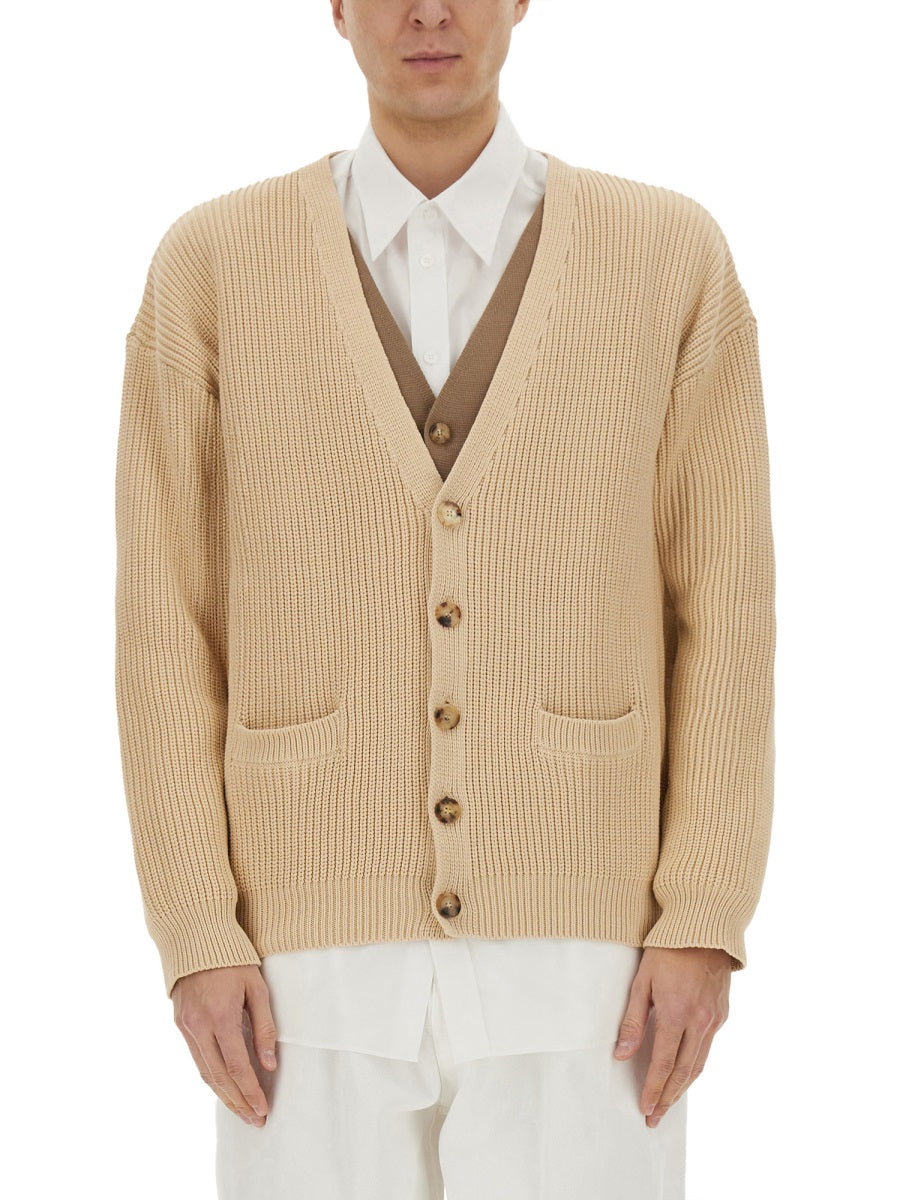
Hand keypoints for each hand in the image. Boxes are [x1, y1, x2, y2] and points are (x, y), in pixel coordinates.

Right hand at [172, 964, 278, 1126]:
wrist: (196, 937)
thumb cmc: (234, 959)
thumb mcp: (257, 987)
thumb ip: (265, 1027)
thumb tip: (269, 1064)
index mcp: (221, 1016)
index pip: (238, 1067)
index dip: (251, 1092)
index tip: (263, 1110)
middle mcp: (199, 1026)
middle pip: (219, 1077)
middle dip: (238, 1102)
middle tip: (255, 1120)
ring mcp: (186, 1027)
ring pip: (204, 1072)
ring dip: (223, 1095)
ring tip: (242, 1111)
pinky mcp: (180, 1024)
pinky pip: (196, 1059)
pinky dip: (211, 1077)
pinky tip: (223, 1087)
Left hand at [613, 946, 730, 1127]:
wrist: (704, 928)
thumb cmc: (667, 950)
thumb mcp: (642, 981)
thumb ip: (633, 1021)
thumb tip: (622, 1055)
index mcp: (677, 1014)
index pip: (663, 1064)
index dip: (654, 1089)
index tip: (645, 1108)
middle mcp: (700, 1021)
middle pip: (684, 1072)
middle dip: (668, 1098)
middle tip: (655, 1117)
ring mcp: (714, 1019)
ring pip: (699, 1064)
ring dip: (683, 1087)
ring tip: (668, 1103)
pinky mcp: (722, 1014)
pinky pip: (708, 1047)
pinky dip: (695, 1065)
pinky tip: (685, 1071)